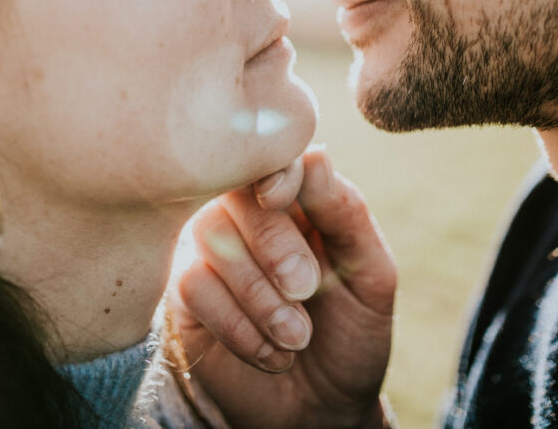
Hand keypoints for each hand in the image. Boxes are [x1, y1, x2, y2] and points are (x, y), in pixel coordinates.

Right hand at [171, 147, 396, 428]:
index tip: (281, 197)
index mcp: (299, 195)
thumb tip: (316, 153)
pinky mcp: (186, 291)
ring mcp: (214, 248)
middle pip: (238, 192)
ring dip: (259, 294)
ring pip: (211, 235)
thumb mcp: (371, 274)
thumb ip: (346, 213)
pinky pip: (193, 284)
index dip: (273, 169)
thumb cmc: (351, 332)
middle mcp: (250, 211)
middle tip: (306, 289)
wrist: (324, 410)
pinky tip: (271, 353)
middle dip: (273, 244)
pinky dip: (238, 325)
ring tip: (298, 337)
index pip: (275, 156)